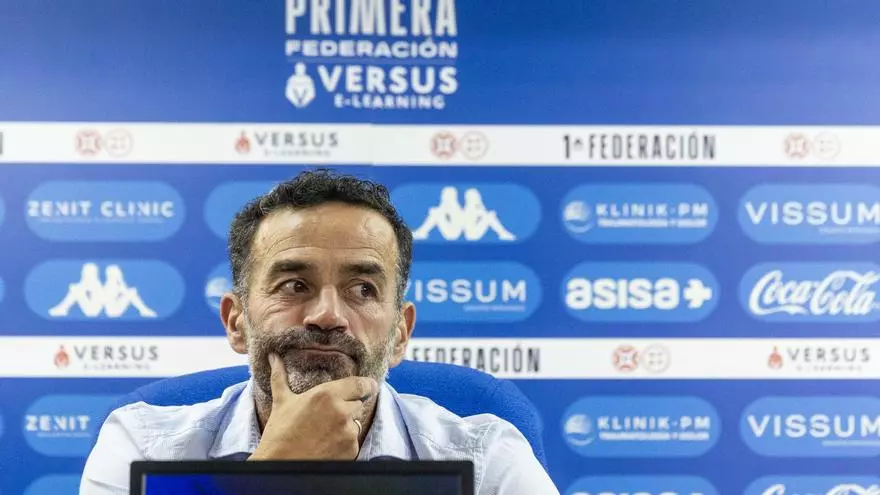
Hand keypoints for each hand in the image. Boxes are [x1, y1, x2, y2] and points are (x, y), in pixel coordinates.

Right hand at [248, 353, 377, 460]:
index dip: (366, 385)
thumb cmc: (279, 433)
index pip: (360, 384)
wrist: (279, 465)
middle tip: (329, 416)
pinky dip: (345, 443)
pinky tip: (328, 445)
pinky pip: (354, 441)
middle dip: (348, 408)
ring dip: (346, 426)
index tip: (369, 386)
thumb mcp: (282, 402)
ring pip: (356, 423)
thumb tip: (273, 357)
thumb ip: (280, 376)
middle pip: (358, 404)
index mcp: (326, 395)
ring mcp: (348, 432)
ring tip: (325, 433)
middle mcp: (341, 411)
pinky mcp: (351, 450)